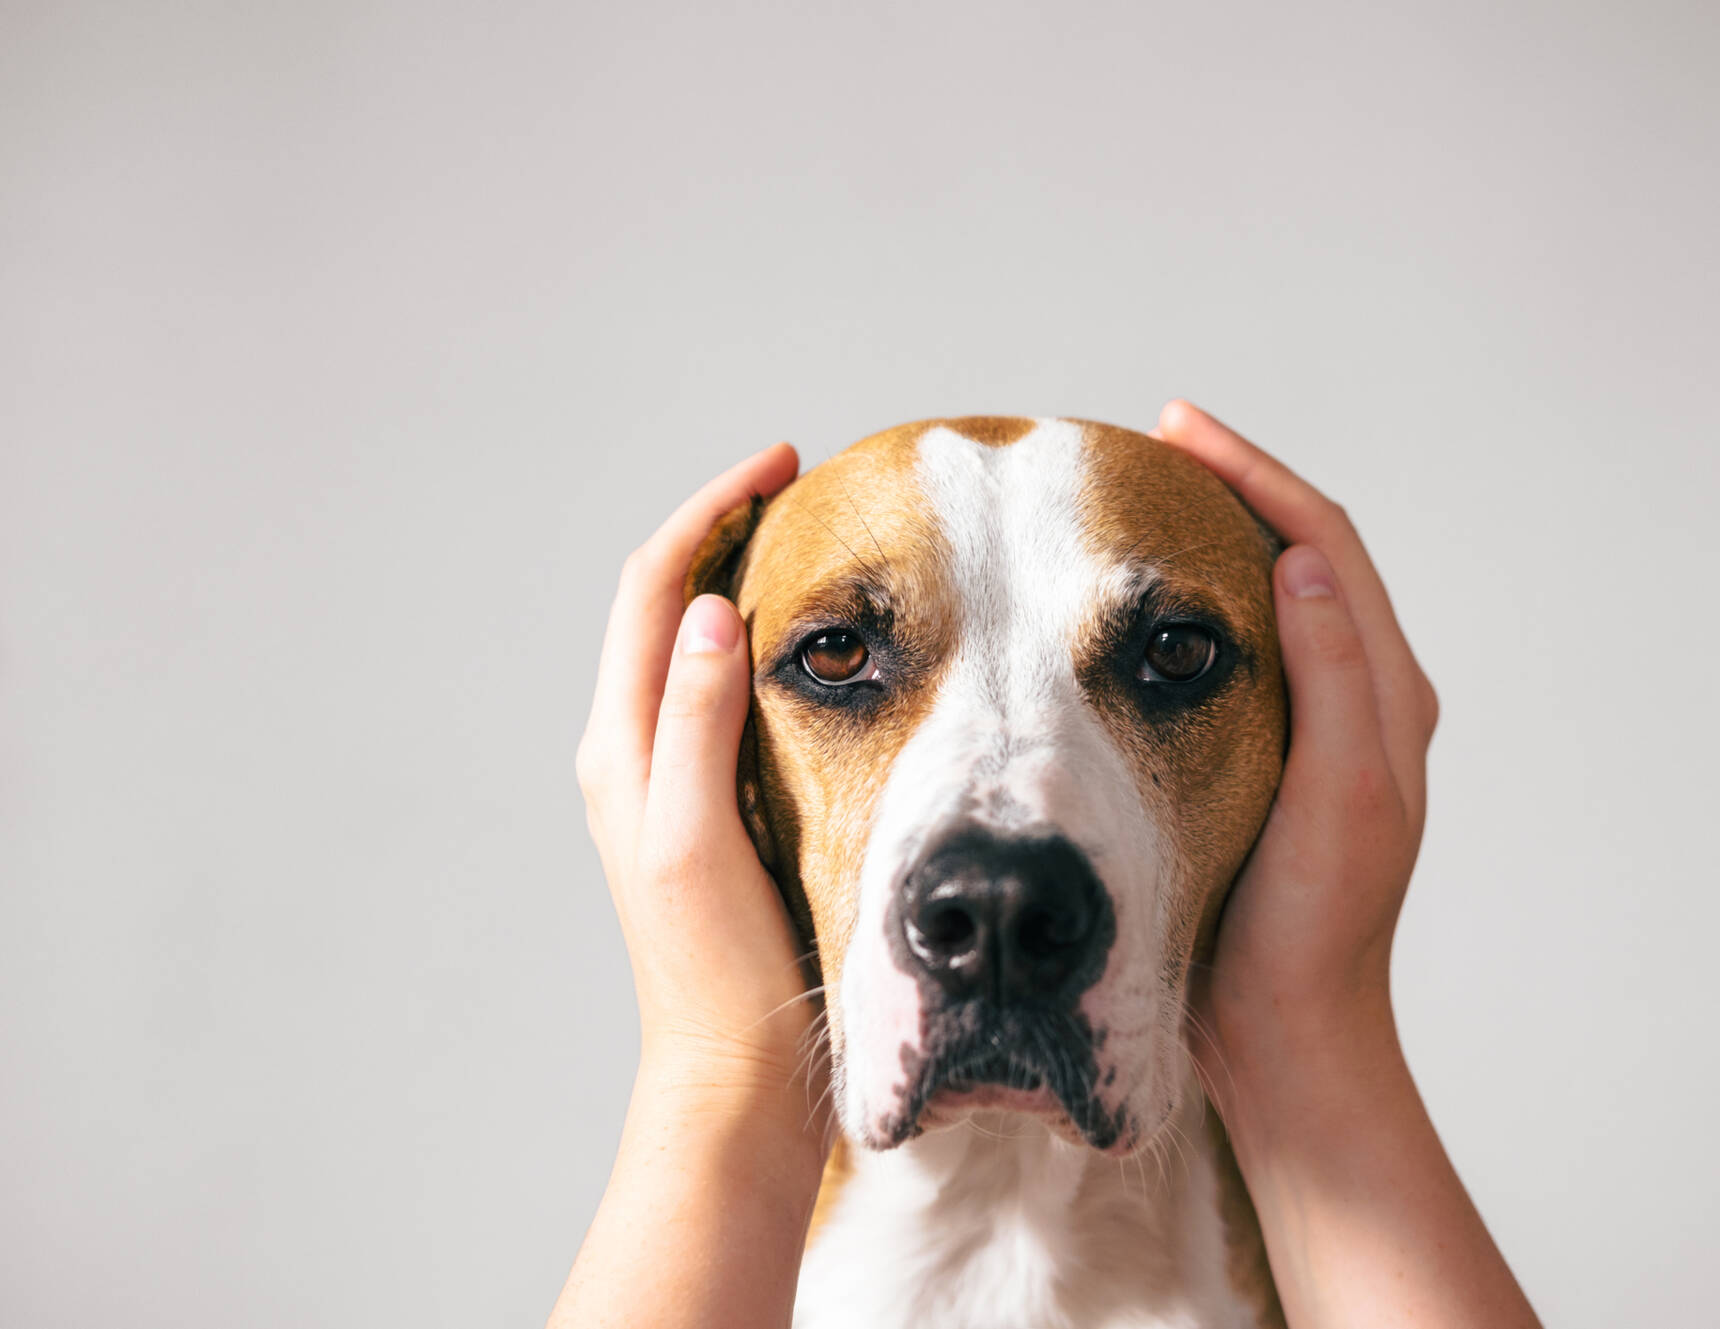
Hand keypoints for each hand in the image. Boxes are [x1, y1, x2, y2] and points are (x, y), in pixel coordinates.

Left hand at [573, 441, 815, 1103]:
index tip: (781, 465)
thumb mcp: (702, 838)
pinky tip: (808, 650)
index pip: (652, 590)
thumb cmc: (720, 972)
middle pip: (660, 604)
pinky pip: (714, 694)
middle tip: (798, 487)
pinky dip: (753, 644)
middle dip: (720, 529)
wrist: (730, 1076)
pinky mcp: (701, 808)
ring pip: (685, 645)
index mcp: (620, 749)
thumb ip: (697, 723)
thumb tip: (708, 611)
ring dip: (733, 580)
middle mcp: (629, 754)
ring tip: (804, 544)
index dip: (709, 512)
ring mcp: (662, 782)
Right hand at [1159, 402, 1534, 1328]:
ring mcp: (1318, 729)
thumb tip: (1299, 563)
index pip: (1324, 545)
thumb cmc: (1313, 928)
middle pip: (1303, 554)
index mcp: (1387, 696)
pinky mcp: (1273, 759)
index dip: (1256, 475)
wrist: (1289, 1033)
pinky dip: (1200, 605)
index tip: (1177, 430)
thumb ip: (1336, 679)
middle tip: (1156, 442)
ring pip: (1274, 598)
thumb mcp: (1339, 798)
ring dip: (1220, 537)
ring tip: (1149, 500)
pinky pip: (1242, 652)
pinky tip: (1145, 607)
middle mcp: (1364, 700)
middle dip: (1236, 487)